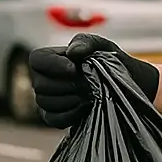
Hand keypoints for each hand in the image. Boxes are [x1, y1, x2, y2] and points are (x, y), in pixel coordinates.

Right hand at [28, 34, 159, 128]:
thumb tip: (72, 52)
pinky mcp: (54, 117)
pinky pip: (53, 119)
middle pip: (40, 85)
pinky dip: (71, 114)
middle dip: (68, 85)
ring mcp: (46, 99)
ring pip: (46, 102)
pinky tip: (85, 107)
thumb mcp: (103, 46)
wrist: (125, 87)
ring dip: (71, 99)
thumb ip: (86, 42)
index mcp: (51, 58)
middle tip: (89, 84)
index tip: (74, 68)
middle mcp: (43, 78)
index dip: (52, 65)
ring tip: (90, 95)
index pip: (36, 60)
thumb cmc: (111, 63)